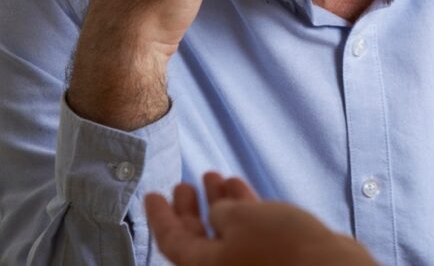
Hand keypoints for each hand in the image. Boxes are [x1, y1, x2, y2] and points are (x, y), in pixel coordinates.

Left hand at [146, 173, 378, 265]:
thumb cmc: (282, 246)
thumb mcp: (240, 217)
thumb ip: (220, 210)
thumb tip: (218, 211)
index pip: (171, 240)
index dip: (160, 215)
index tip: (152, 194)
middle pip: (196, 238)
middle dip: (189, 208)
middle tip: (183, 185)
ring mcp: (249, 264)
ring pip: (224, 233)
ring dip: (218, 203)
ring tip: (214, 176)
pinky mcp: (273, 259)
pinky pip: (248, 233)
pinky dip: (243, 210)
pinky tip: (240, 187)